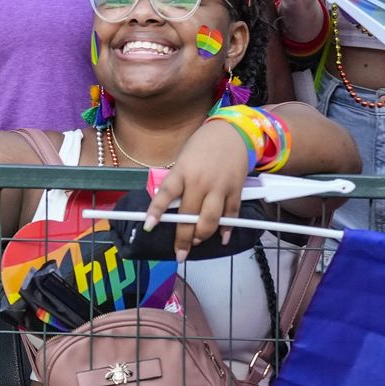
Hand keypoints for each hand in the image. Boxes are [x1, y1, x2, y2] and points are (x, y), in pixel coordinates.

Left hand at [145, 119, 253, 261]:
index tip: (148, 226)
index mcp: (183, 171)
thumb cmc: (202, 147)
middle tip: (179, 253)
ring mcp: (220, 186)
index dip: (157, 211)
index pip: (166, 194)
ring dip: (202, 235)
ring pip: (210, 219)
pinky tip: (222, 238)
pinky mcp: (236, 189)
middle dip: (183, 238)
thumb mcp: (183, 161)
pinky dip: (227, 228)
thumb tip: (170, 210)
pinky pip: (231, 214)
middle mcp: (200, 181)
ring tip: (196, 242)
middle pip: (189, 215)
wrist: (232, 132)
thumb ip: (178, 183)